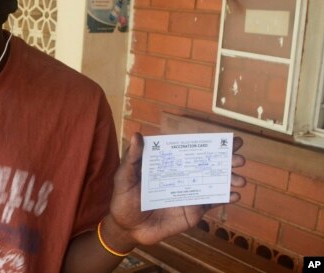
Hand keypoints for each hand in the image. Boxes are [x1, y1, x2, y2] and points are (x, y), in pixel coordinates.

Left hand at [107, 132, 245, 246]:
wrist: (127, 228)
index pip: (189, 149)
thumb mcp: (124, 178)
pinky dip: (224, 198)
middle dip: (225, 160)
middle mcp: (181, 175)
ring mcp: (189, 192)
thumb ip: (133, 159)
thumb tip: (137, 135)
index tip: (226, 138)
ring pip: (213, 182)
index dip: (207, 143)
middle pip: (206, 164)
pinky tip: (234, 195)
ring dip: (228, 179)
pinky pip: (211, 202)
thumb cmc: (123, 199)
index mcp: (167, 164)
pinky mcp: (193, 210)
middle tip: (239, 159)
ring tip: (240, 180)